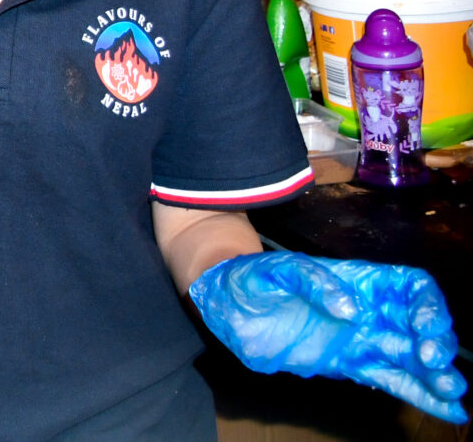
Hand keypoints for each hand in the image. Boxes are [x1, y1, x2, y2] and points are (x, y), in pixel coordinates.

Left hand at [191, 251, 467, 422]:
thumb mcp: (279, 268)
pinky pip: (390, 378)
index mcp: (361, 281)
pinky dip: (419, 394)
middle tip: (436, 366)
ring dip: (435, 376)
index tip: (425, 327)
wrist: (226, 301)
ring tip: (454, 393)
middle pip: (420, 325)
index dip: (427, 306)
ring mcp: (362, 339)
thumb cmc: (254, 276)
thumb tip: (351, 308)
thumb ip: (315, 282)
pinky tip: (446, 408)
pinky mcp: (350, 364)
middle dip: (437, 344)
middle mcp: (371, 310)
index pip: (411, 288)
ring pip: (411, 358)